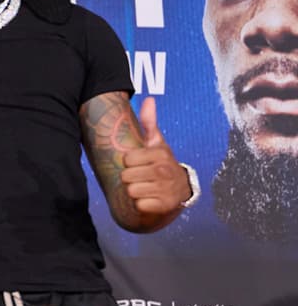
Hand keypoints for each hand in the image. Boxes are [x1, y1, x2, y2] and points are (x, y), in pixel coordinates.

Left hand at [120, 97, 190, 213]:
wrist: (179, 192)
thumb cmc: (161, 165)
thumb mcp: (157, 144)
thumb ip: (149, 123)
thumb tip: (148, 99)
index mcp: (161, 153)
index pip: (127, 159)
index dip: (129, 162)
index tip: (139, 163)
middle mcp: (164, 170)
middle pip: (126, 176)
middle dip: (129, 178)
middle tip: (141, 177)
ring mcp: (166, 189)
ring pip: (131, 191)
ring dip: (134, 192)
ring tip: (145, 187)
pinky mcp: (165, 206)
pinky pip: (139, 205)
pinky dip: (141, 205)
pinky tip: (149, 199)